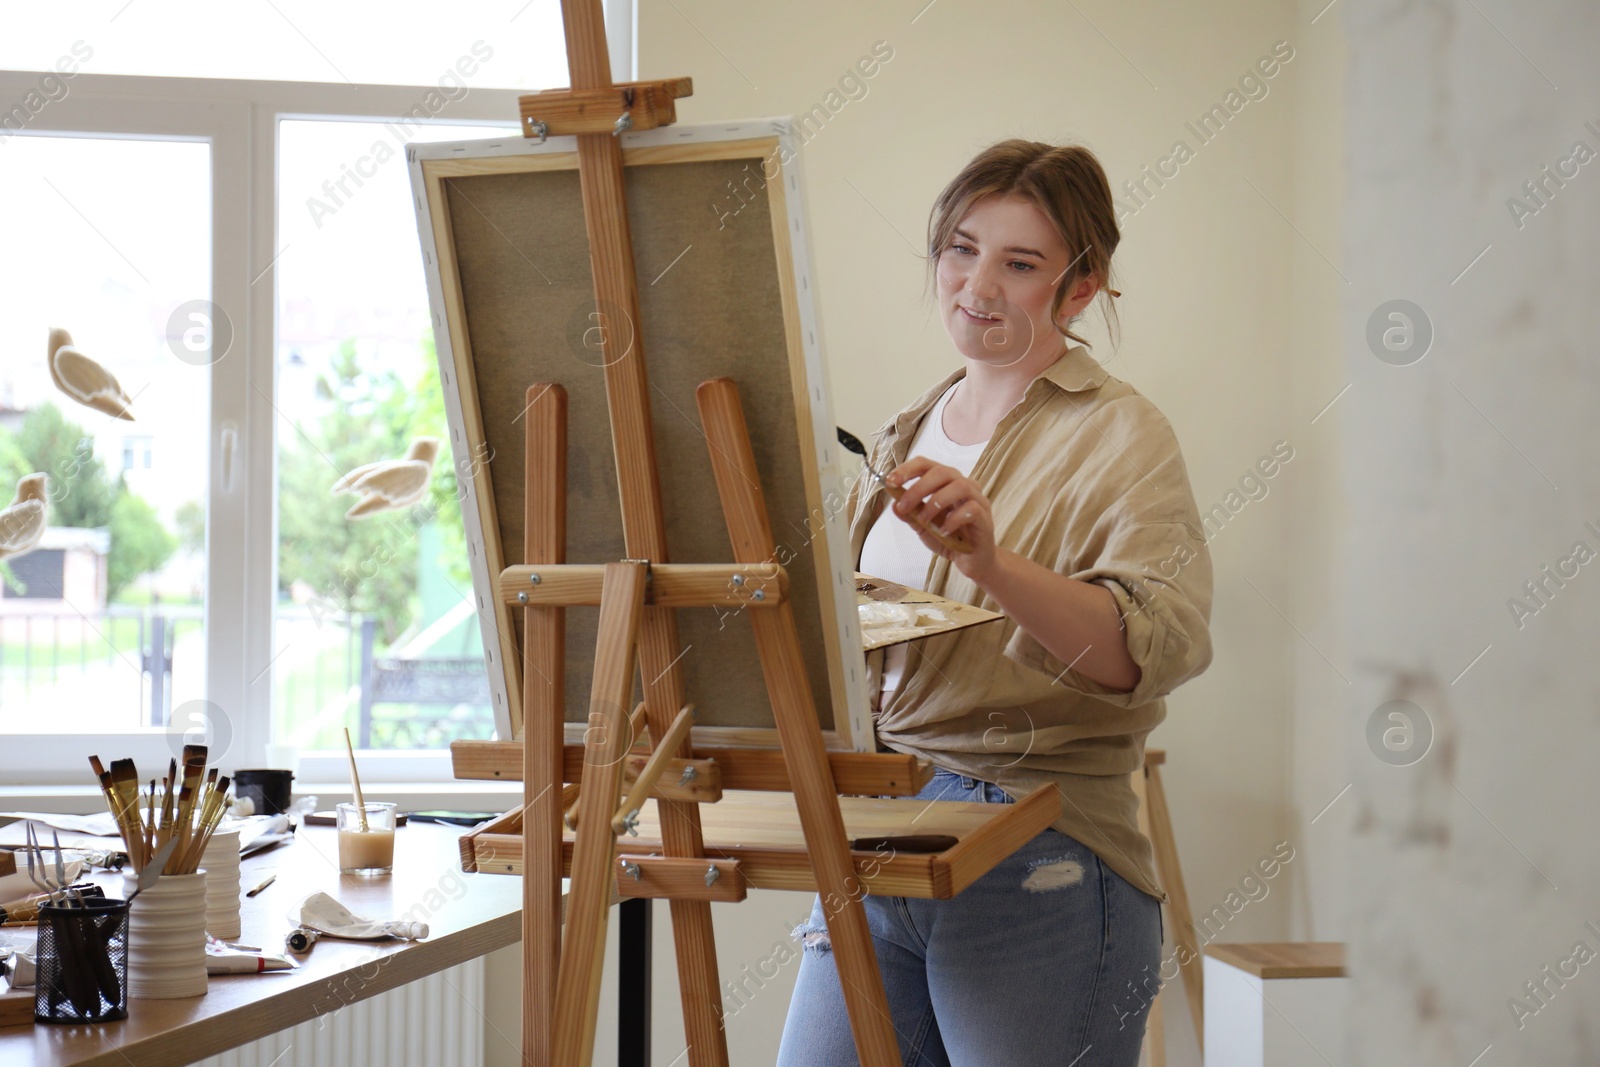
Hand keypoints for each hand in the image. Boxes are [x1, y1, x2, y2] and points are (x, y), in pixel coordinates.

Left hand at [885, 456, 997, 581]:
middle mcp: (963, 485)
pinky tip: (944, 532)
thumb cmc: (949, 537)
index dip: (907, 469)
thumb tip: (894, 505)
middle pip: (942, 472)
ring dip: (936, 503)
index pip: (926, 465)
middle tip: (904, 506)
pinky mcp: (985, 517)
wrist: (971, 560)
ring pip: (960, 486)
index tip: (890, 481)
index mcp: (946, 482)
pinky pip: (972, 509)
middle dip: (918, 488)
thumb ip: (910, 516)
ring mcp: (977, 499)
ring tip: (925, 521)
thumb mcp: (923, 527)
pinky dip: (953, 520)